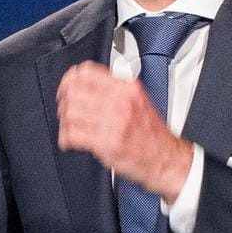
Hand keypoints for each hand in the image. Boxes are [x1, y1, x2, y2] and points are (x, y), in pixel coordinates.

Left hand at [57, 61, 193, 200]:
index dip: (70, 79)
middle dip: (64, 101)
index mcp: (127, 89)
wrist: (168, 160)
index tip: (66, 87)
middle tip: (64, 110)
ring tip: (68, 127)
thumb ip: (115, 90)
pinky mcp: (107, 143)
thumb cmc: (152, 135)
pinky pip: (73, 134)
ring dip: (64, 121)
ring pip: (71, 112)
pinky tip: (69, 141)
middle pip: (74, 91)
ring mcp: (114, 122)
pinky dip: (65, 138)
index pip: (88, 72)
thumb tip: (85, 83)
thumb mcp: (138, 101)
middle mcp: (121, 102)